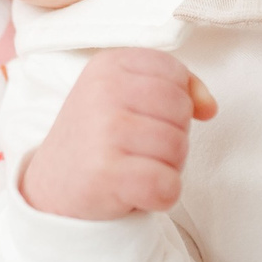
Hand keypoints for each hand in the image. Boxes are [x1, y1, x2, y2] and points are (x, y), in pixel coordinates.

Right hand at [19, 48, 216, 219]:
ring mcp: (103, 130)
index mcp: (109, 64)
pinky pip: (167, 185)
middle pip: (181, 111)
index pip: (176, 74)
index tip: (145, 119)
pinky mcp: (106, 173)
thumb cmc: (99, 141)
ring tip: (132, 168)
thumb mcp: (127, 97)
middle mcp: (103, 91)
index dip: (174, 104)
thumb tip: (209, 107)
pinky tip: (134, 192)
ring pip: (178, 148)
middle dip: (172, 137)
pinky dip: (161, 196)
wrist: (52, 190)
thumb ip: (176, 88)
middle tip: (138, 150)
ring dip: (165, 168)